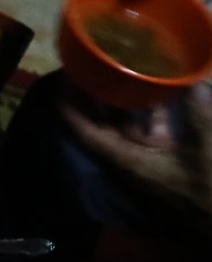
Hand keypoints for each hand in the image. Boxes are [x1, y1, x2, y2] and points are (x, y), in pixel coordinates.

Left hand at [62, 82, 211, 215]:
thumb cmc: (209, 194)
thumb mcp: (206, 154)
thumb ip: (200, 118)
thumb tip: (197, 85)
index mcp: (127, 161)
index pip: (86, 133)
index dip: (71, 109)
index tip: (64, 81)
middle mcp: (130, 160)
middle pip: (101, 126)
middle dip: (91, 98)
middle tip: (88, 67)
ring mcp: (147, 162)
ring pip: (126, 127)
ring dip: (120, 102)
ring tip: (118, 70)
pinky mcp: (166, 163)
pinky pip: (150, 133)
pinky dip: (151, 113)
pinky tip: (159, 91)